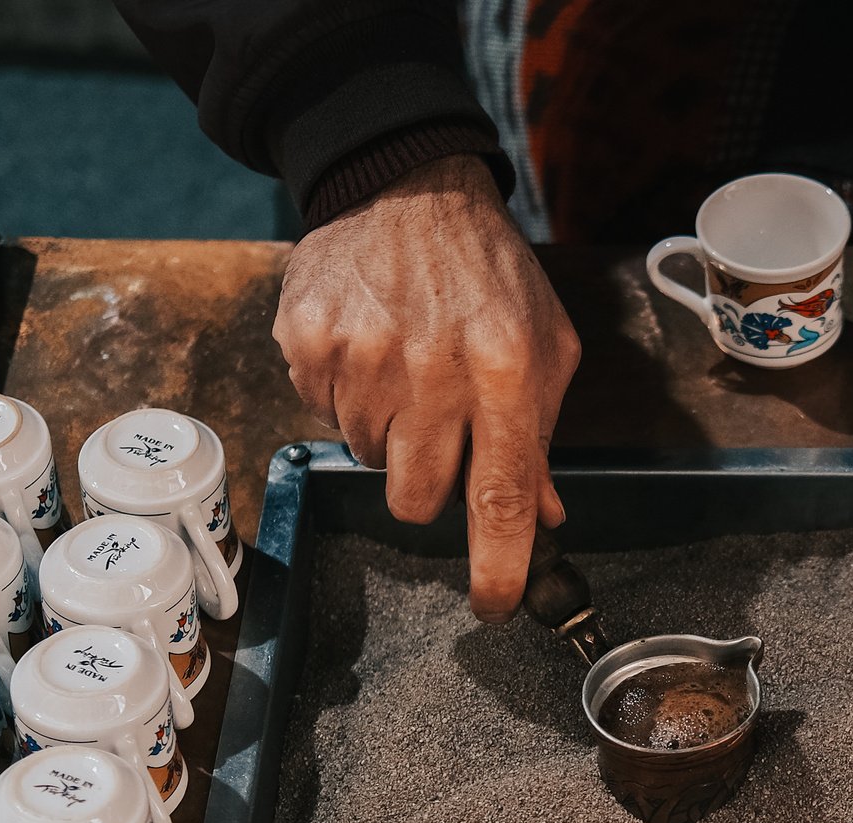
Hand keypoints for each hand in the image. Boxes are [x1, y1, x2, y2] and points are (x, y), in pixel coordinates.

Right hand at [274, 154, 581, 619]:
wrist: (405, 185)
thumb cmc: (488, 272)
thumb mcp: (544, 344)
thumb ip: (544, 435)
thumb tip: (543, 519)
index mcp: (505, 372)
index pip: (501, 497)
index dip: (497, 567)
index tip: (493, 606)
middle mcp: (433, 369)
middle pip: (418, 498)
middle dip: (430, 487)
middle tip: (440, 436)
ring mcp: (362, 357)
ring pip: (369, 461)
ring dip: (391, 436)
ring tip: (408, 372)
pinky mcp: (308, 343)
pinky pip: (324, 416)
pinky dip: (348, 398)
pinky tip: (371, 349)